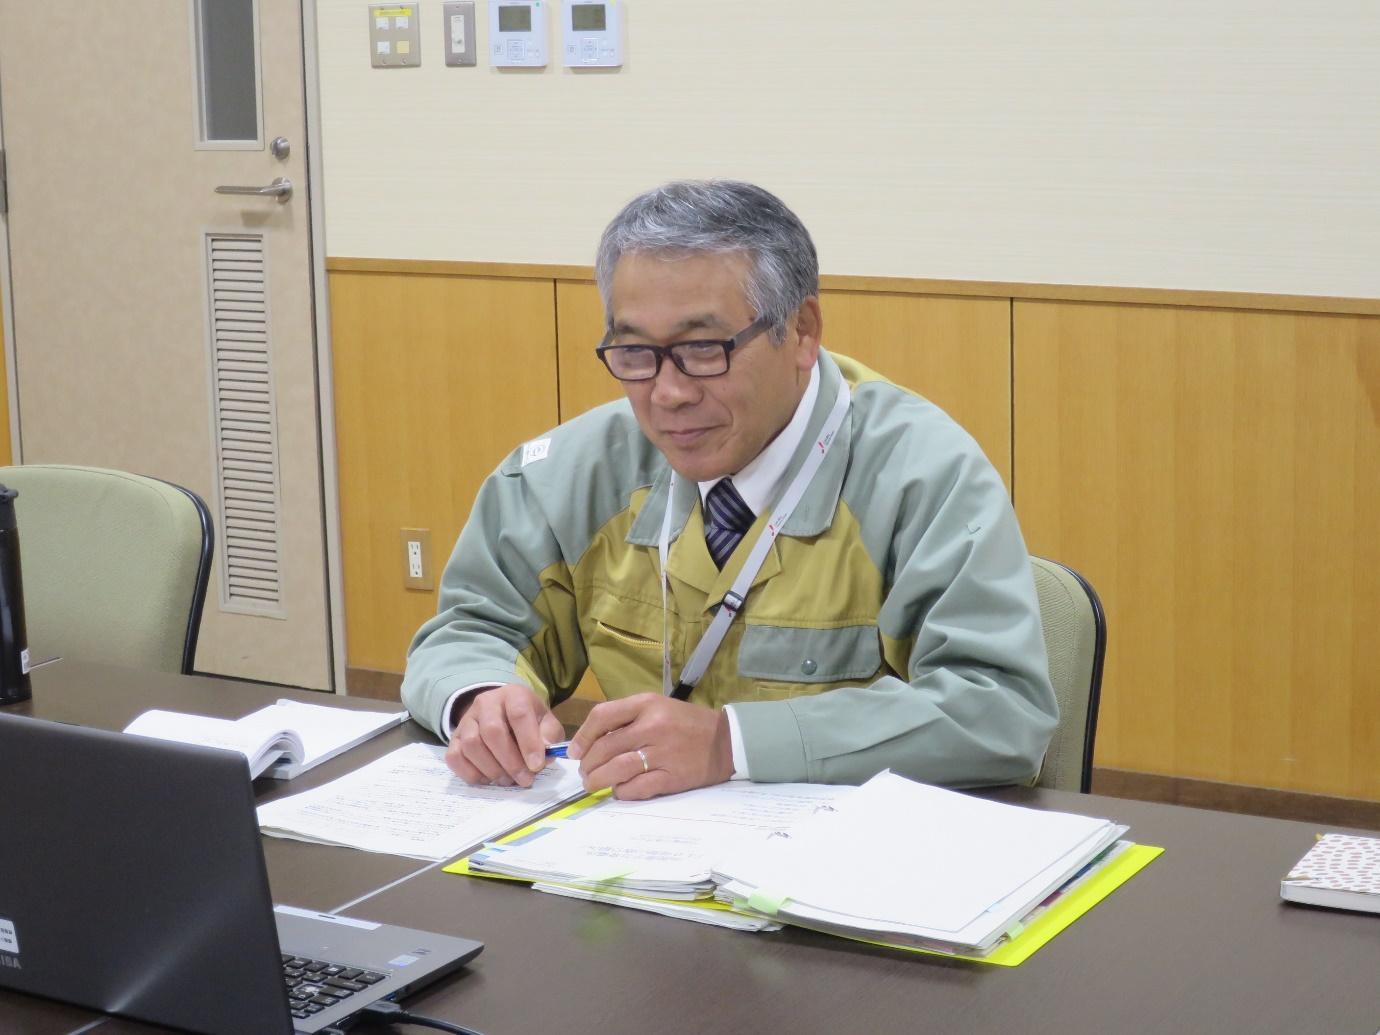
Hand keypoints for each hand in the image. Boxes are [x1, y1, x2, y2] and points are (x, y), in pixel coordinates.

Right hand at [446, 682, 564, 787]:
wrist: (501, 714)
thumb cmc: (528, 721)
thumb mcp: (546, 722)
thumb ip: (549, 736)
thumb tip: (544, 755)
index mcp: (513, 695)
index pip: (519, 714)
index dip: (528, 742)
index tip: (537, 766)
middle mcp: (486, 703)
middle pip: (492, 731)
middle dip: (510, 761)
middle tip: (524, 779)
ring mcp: (466, 720)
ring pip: (471, 745)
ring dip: (492, 769)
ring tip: (508, 780)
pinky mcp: (453, 738)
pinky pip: (455, 757)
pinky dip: (471, 773)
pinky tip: (488, 779)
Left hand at [566, 693, 732, 800]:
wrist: (727, 741)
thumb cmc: (687, 723)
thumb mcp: (658, 708)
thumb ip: (628, 719)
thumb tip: (591, 741)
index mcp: (646, 705)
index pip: (602, 717)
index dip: (582, 737)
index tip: (575, 751)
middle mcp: (652, 727)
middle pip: (605, 748)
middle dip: (588, 764)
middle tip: (585, 772)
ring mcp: (662, 753)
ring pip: (616, 769)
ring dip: (598, 780)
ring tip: (594, 784)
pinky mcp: (671, 777)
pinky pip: (636, 788)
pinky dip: (622, 792)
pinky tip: (619, 791)